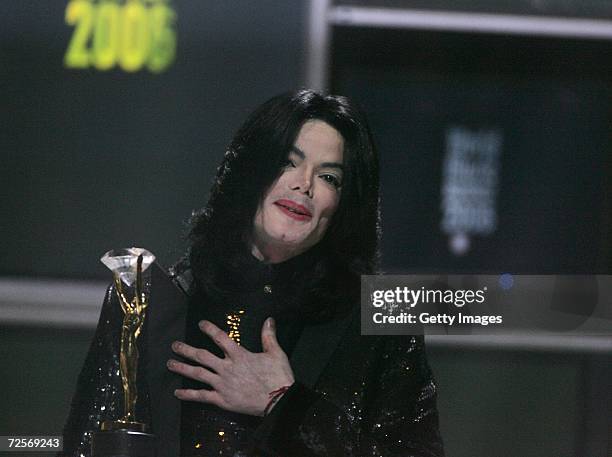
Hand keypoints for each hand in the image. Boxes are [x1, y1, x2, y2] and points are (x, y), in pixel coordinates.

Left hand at [167, 317, 294, 415]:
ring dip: (183, 368)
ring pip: (198, 374)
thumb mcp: (276, 353)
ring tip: (170, 364)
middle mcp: (227, 368)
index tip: (201, 324)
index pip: (220, 338)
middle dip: (186, 350)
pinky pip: (202, 396)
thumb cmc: (278, 376)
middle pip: (202, 356)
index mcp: (239, 355)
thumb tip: (268, 319)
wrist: (279, 401)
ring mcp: (222, 385)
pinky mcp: (222, 400)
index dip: (210, 329)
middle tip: (174, 345)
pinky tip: (178, 393)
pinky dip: (189, 394)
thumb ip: (269, 336)